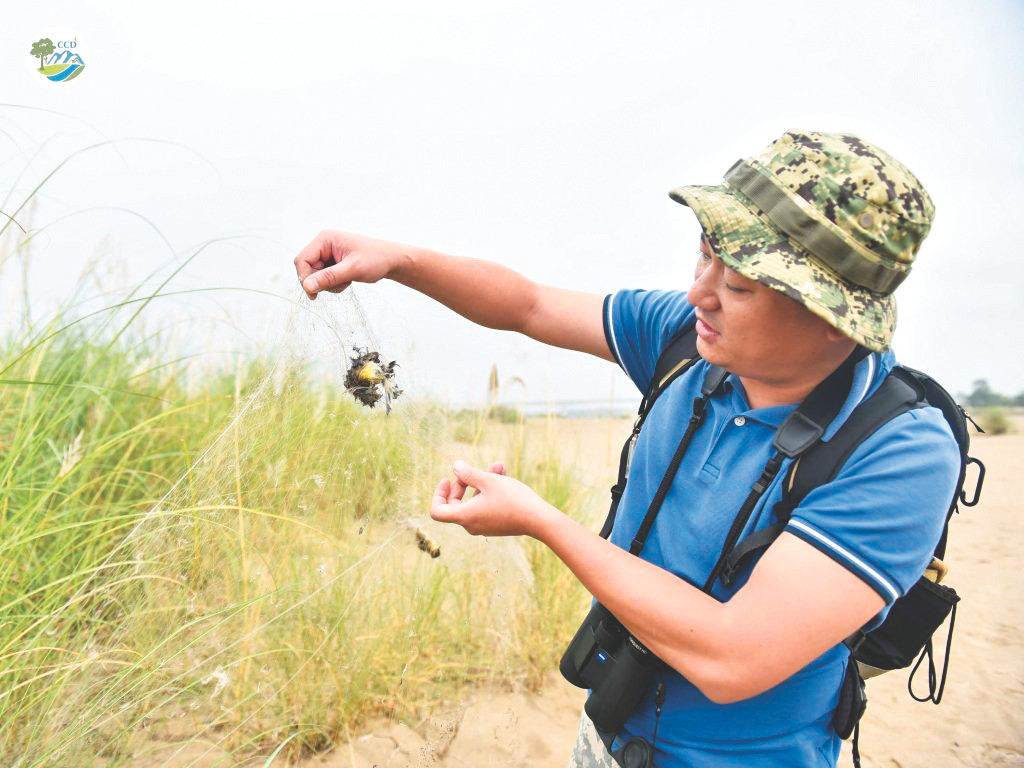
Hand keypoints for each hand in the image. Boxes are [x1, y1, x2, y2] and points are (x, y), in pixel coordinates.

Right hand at [294, 230, 404, 299]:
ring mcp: (328, 254)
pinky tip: (348, 280)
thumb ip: (329, 277)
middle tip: (339, 285)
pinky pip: (324, 278)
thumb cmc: (376, 259)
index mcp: (325, 239)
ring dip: (329, 284)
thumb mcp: (352, 269)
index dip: (304, 277)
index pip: (302, 259)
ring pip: (316, 276)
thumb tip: (307, 286)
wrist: (392, 260)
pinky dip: (334, 284)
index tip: (313, 294)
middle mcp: (324, 244)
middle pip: (307, 269)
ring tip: (347, 280)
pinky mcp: (333, 263)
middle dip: (320, 281)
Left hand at [430, 460, 555, 538]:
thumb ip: (468, 473)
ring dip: (482, 483)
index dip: (439, 494)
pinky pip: (486, 507)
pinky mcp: (496, 525)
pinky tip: (504, 475)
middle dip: (463, 484)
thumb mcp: (488, 481)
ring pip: (475, 502)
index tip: (448, 480)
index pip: (437, 511)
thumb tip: (455, 466)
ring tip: (498, 467)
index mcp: (465, 516)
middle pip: (455, 505)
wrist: (539, 520)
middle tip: (471, 472)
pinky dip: (490, 492)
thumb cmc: (512, 499)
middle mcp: (472, 525)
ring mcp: (484, 526)